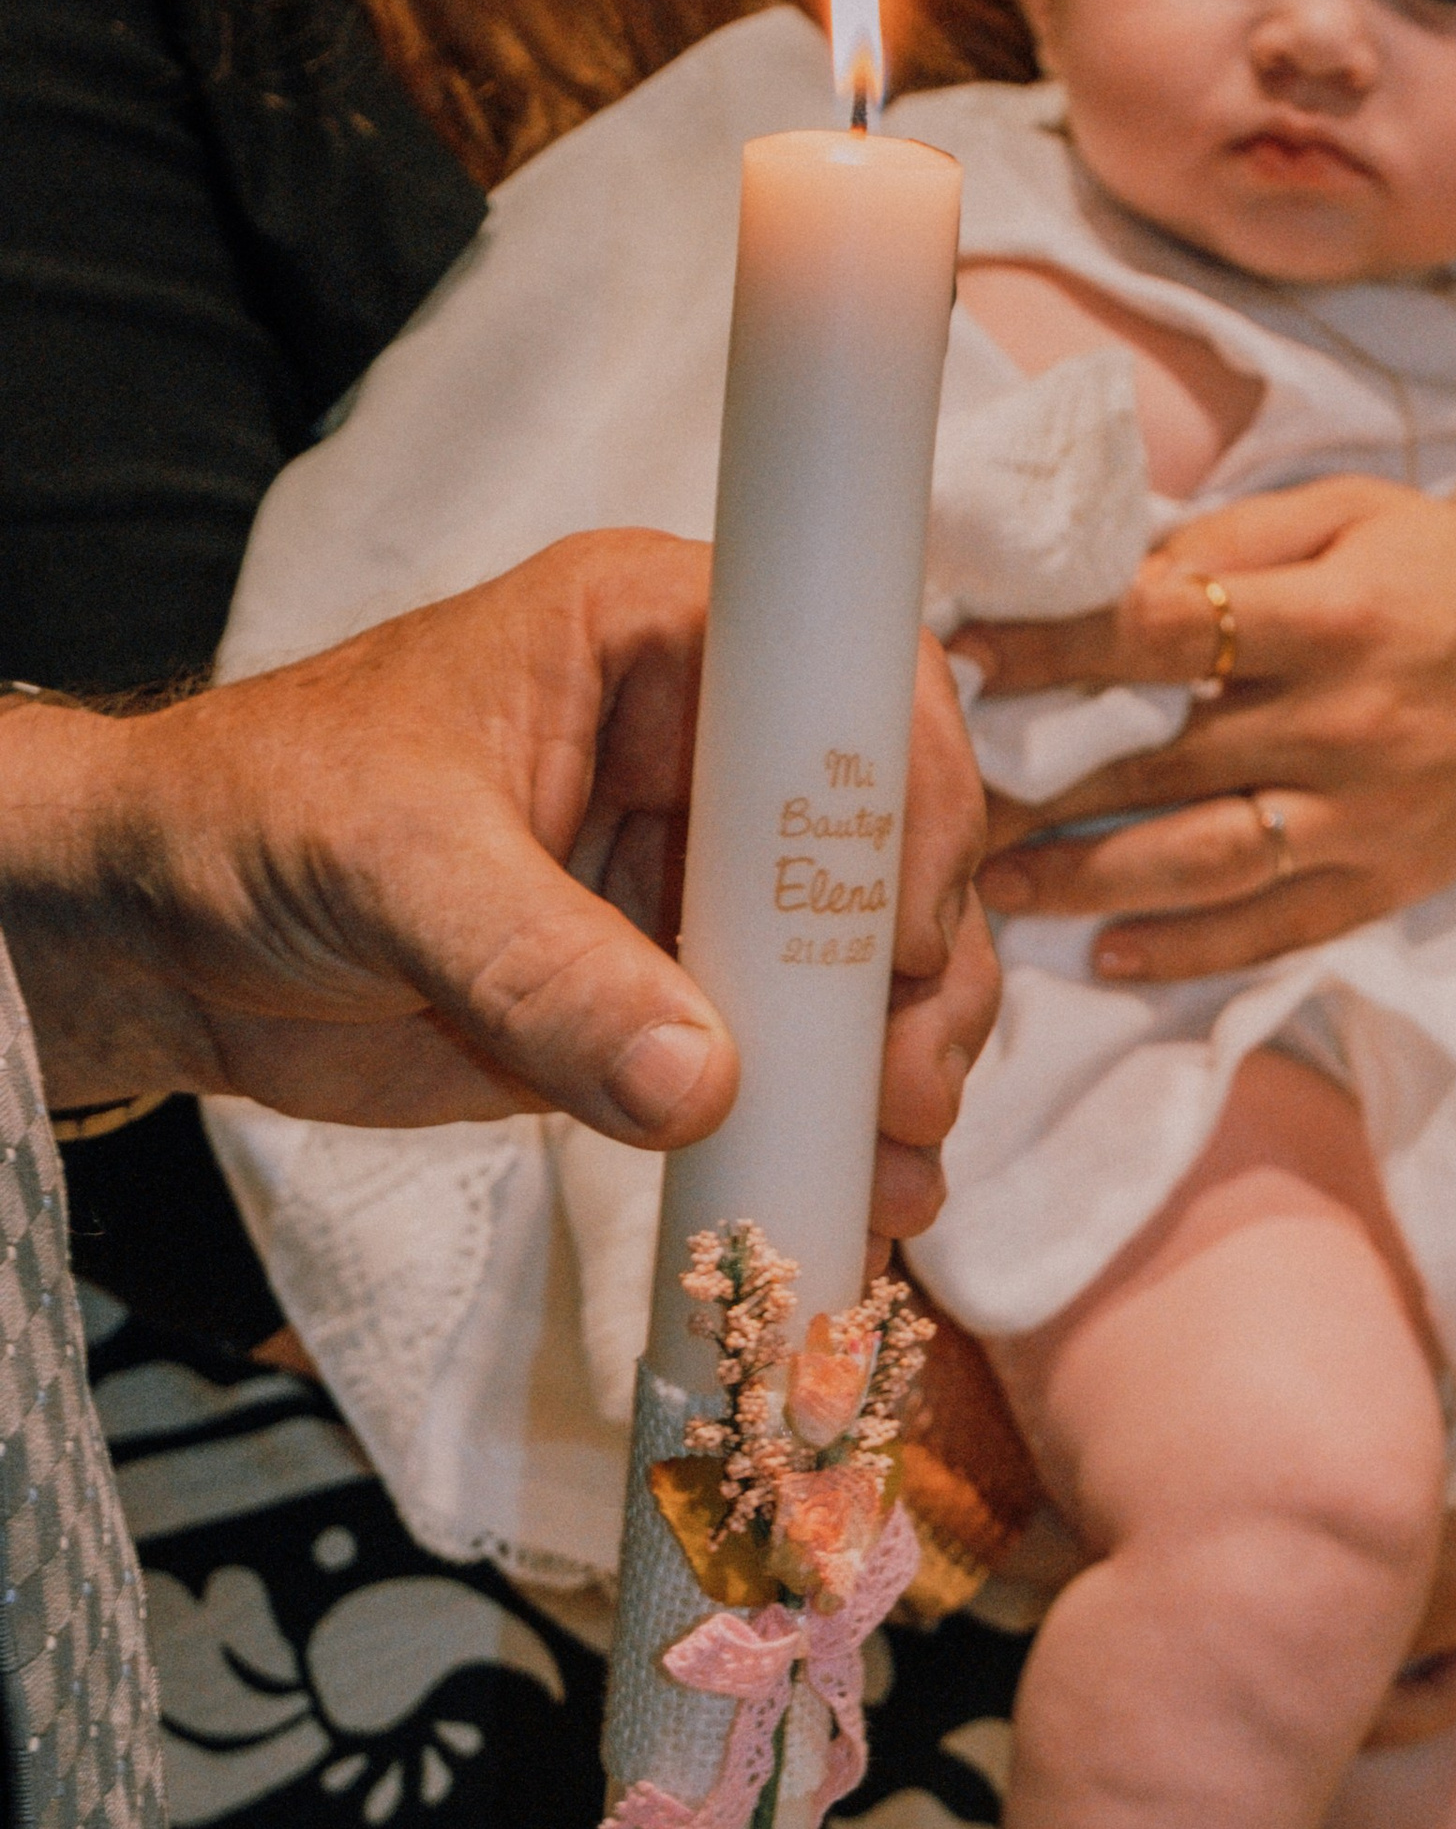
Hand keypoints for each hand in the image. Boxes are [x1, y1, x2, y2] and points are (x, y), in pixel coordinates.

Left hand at [1, 538, 994, 1249]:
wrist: (163, 937)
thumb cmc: (252, 821)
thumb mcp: (390, 866)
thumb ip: (540, 970)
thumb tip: (701, 1082)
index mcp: (658, 639)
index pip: (846, 681)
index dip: (901, 796)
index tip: (896, 931)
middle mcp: (709, 751)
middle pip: (887, 835)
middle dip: (919, 965)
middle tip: (913, 1082)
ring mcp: (700, 877)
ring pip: (861, 956)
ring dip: (900, 1056)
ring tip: (896, 1159)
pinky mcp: (674, 994)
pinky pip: (792, 1053)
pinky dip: (835, 1121)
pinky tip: (863, 1189)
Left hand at [956, 475, 1455, 980]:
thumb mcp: (1366, 513)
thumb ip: (1243, 542)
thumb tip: (1118, 575)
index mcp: (1341, 614)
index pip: (1166, 630)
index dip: (1056, 644)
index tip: (964, 654)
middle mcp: (1349, 724)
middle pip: (1163, 761)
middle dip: (1042, 781)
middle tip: (941, 792)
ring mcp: (1370, 816)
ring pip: (1205, 863)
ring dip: (1089, 882)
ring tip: (996, 887)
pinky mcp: (1391, 883)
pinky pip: (1275, 928)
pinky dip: (1190, 951)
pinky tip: (1108, 958)